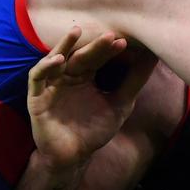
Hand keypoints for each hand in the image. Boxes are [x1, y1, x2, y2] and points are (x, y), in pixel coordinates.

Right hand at [27, 27, 156, 171]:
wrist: (74, 157)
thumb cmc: (94, 130)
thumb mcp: (120, 105)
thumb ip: (134, 82)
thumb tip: (153, 56)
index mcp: (86, 76)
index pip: (98, 57)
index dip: (109, 49)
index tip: (124, 42)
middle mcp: (68, 76)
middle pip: (80, 55)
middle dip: (94, 45)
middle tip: (110, 35)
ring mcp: (51, 85)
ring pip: (55, 58)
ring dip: (64, 45)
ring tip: (77, 31)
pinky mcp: (36, 97)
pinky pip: (37, 77)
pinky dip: (45, 66)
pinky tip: (58, 60)